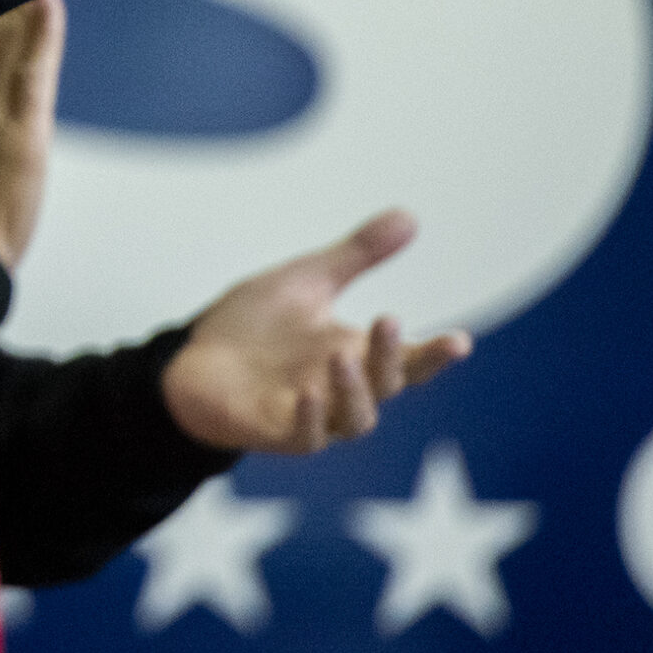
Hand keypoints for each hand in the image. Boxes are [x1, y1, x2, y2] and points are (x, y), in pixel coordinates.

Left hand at [161, 209, 470, 453]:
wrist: (192, 356)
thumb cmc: (254, 324)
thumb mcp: (307, 281)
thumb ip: (357, 255)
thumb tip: (409, 216)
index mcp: (358, 355)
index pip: (409, 361)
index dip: (435, 355)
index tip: (459, 342)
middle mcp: (342, 389)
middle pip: (386, 385)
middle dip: (390, 356)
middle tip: (386, 319)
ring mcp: (312, 415)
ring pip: (354, 419)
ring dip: (354, 389)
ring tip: (342, 354)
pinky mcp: (274, 432)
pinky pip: (304, 436)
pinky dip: (311, 419)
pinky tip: (308, 393)